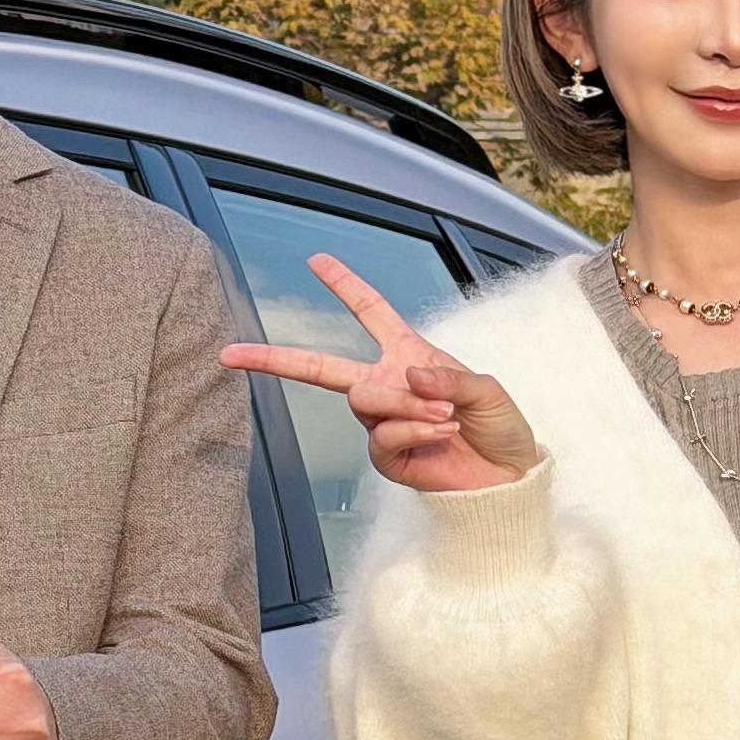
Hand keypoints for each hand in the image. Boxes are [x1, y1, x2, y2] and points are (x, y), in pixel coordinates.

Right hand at [220, 254, 541, 494]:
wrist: (507, 478)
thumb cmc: (499, 427)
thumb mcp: (485, 390)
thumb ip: (447, 379)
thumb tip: (407, 377)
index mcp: (409, 356)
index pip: (370, 312)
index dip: (345, 285)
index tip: (317, 261)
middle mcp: (387, 385)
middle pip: (321, 366)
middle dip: (274, 358)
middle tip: (232, 354)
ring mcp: (382, 423)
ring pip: (364, 399)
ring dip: (406, 405)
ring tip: (444, 416)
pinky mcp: (386, 456)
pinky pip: (382, 436)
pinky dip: (414, 431)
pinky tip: (439, 433)